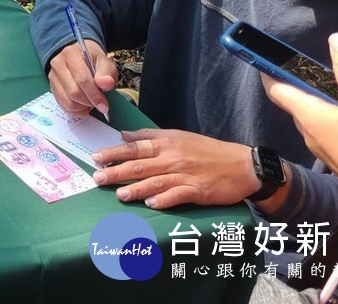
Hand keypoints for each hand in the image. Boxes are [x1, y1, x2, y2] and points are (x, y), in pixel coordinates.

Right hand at [47, 40, 117, 117]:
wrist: (77, 54)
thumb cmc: (92, 58)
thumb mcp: (103, 60)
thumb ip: (107, 72)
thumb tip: (106, 84)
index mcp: (71, 54)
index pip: (82, 79)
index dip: (94, 95)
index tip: (104, 106)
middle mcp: (58, 65)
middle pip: (73, 93)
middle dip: (89, 102)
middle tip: (99, 103)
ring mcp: (53, 77)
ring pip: (68, 102)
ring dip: (83, 107)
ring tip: (91, 102)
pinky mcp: (52, 88)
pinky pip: (63, 106)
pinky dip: (76, 111)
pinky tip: (83, 105)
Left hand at [91, 128, 258, 208]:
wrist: (241, 164)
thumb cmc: (207, 150)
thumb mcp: (178, 136)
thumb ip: (150, 136)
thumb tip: (124, 134)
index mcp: (167, 143)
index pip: (135, 147)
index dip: (114, 152)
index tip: (96, 157)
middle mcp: (173, 158)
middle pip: (140, 165)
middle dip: (117, 171)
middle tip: (97, 178)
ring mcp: (185, 175)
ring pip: (155, 182)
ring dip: (135, 188)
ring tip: (119, 194)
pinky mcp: (198, 190)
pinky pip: (178, 195)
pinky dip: (164, 199)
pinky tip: (151, 203)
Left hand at [265, 33, 337, 193]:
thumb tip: (335, 40)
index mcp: (308, 116)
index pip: (277, 89)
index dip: (267, 70)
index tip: (259, 57)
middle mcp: (311, 133)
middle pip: (298, 103)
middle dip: (301, 84)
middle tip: (307, 67)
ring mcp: (327, 149)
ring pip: (318, 118)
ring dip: (325, 101)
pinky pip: (335, 132)